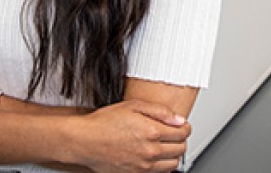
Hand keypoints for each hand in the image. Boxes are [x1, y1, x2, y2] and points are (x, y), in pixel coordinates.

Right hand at [71, 100, 190, 172]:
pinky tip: (156, 155)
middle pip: (180, 149)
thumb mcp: (133, 106)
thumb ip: (160, 111)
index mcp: (152, 131)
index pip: (182, 132)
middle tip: (176, 133)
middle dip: (182, 140)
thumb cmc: (104, 122)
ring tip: (167, 145)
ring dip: (174, 154)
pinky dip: (162, 165)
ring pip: (173, 164)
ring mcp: (143, 166)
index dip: (186, 127)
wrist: (85, 141)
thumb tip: (178, 119)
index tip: (183, 125)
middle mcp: (150, 151)